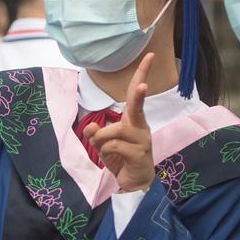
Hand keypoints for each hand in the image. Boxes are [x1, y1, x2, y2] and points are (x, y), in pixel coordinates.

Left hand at [84, 53, 155, 192]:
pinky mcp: (140, 154)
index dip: (141, 74)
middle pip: (137, 106)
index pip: (135, 93)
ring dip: (101, 139)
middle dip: (138, 94)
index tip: (149, 56)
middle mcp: (140, 127)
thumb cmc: (121, 159)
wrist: (133, 183)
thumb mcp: (103, 146)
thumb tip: (90, 127)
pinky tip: (112, 159)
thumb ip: (96, 135)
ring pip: (115, 131)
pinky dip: (105, 151)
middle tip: (143, 85)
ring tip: (103, 149)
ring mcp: (142, 140)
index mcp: (132, 120)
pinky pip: (114, 146)